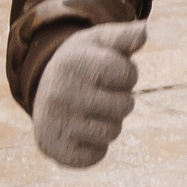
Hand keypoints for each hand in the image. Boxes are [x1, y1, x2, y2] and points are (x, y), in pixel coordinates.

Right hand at [32, 21, 147, 167]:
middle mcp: (61, 93)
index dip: (126, 74)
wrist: (42, 90)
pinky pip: (96, 155)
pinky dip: (95, 146)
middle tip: (99, 93)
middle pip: (125, 106)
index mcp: (75, 63)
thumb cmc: (82, 62)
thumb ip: (125, 36)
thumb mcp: (100, 42)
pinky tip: (81, 132)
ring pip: (112, 132)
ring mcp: (57, 123)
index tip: (108, 72)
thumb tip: (144, 31)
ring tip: (91, 111)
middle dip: (120, 100)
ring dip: (109, 123)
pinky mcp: (55, 149)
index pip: (129, 74)